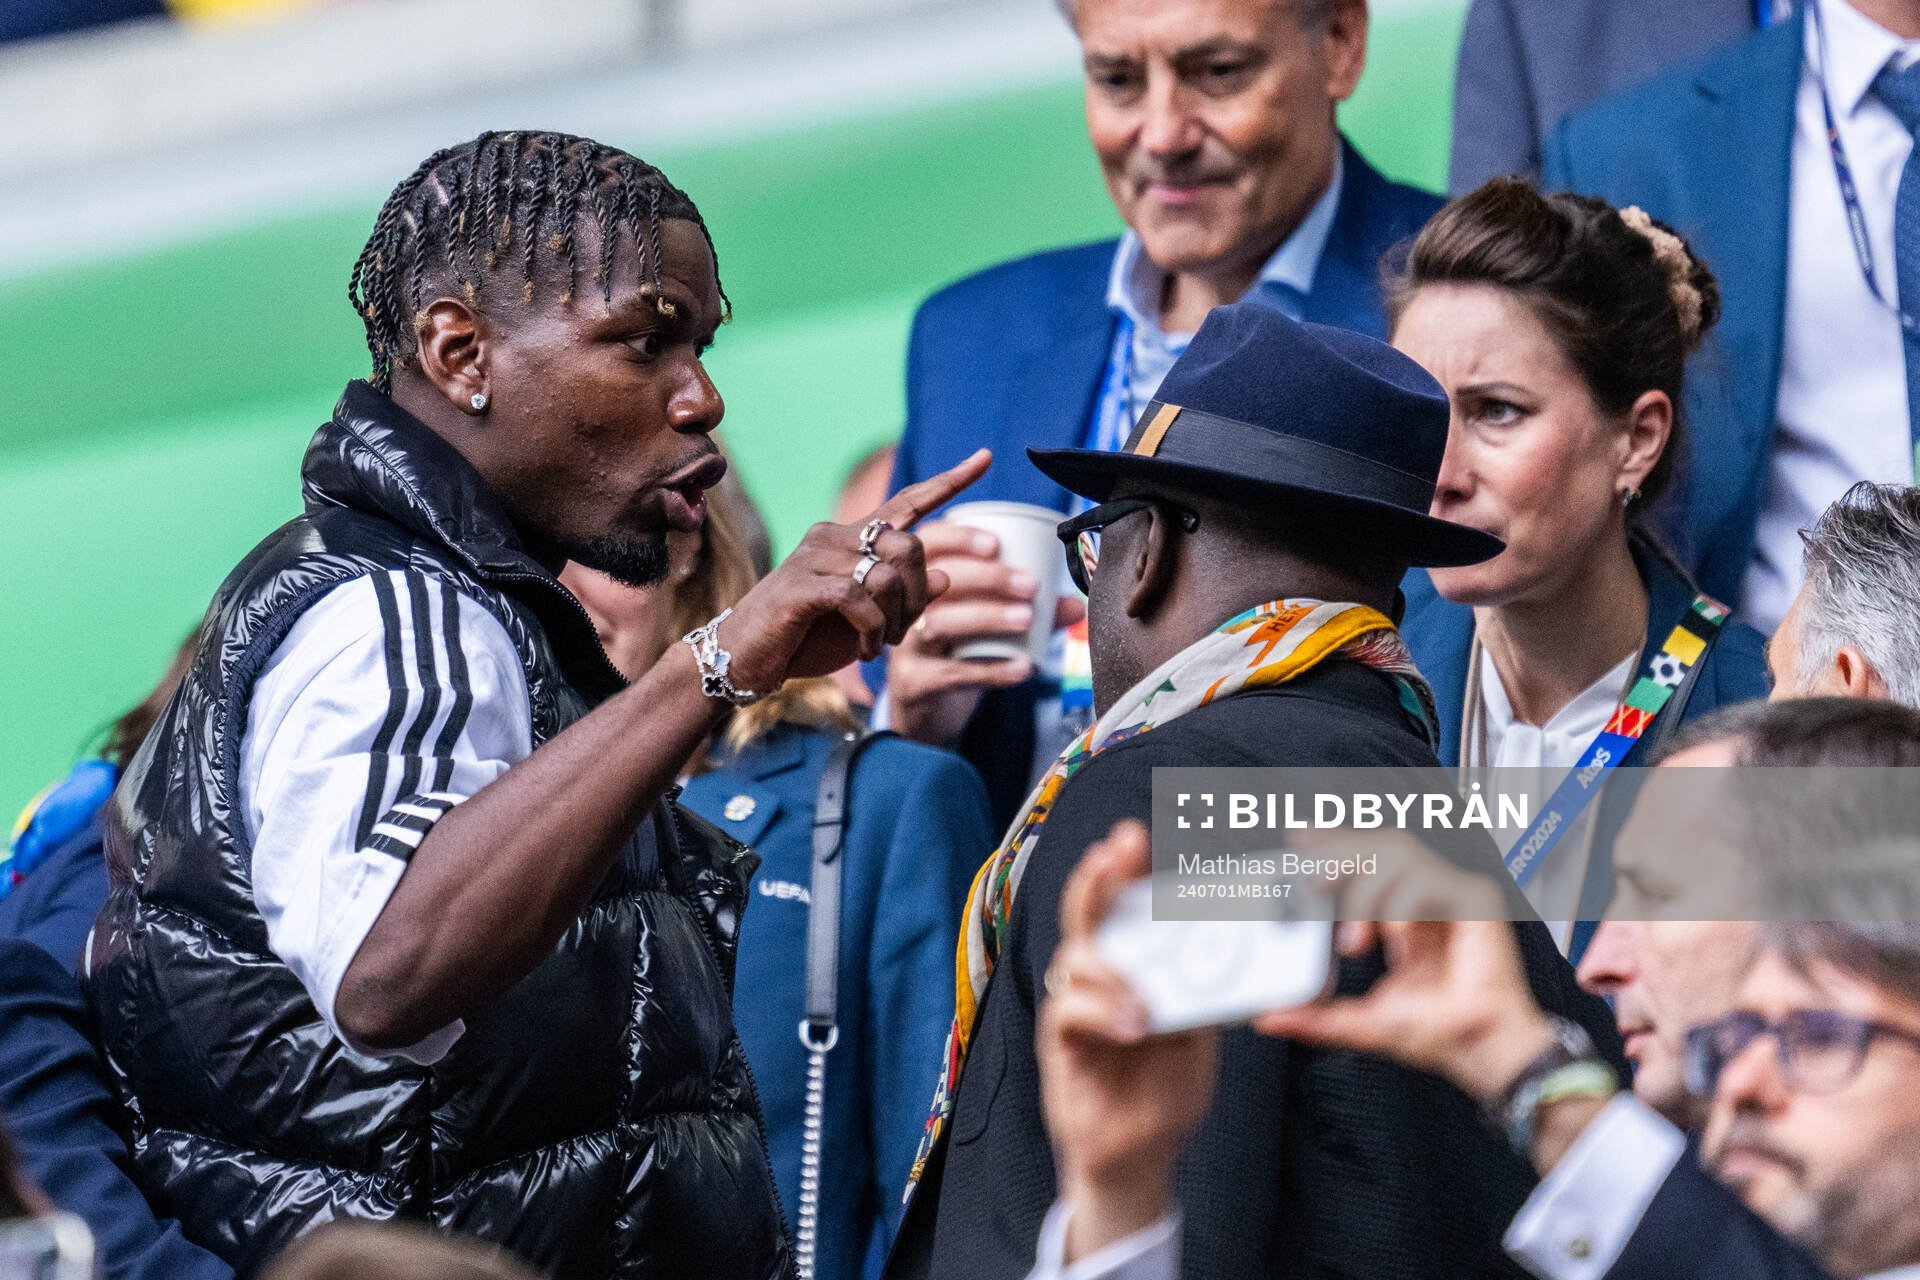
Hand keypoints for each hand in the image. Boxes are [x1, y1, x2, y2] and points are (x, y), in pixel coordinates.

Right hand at [715, 450, 990, 693]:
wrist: (743, 660)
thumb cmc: (805, 638)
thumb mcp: (867, 621)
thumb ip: (904, 599)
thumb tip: (946, 577)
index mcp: (850, 538)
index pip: (907, 502)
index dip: (949, 482)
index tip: (987, 457)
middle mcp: (833, 535)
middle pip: (909, 545)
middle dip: (919, 595)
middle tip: (903, 633)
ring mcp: (815, 556)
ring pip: (888, 574)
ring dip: (897, 620)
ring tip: (881, 644)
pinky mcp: (803, 584)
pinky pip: (861, 598)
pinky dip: (874, 630)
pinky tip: (867, 650)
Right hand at [887, 521, 1085, 745]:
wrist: (926, 708)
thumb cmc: (959, 650)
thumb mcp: (987, 625)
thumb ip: (1028, 610)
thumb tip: (1076, 604)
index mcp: (921, 579)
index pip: (928, 544)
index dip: (957, 538)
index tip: (997, 544)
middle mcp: (906, 608)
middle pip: (936, 581)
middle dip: (986, 578)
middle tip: (1029, 585)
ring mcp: (906, 647)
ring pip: (938, 624)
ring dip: (986, 617)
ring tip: (1026, 619)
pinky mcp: (913, 683)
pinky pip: (950, 674)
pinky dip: (991, 670)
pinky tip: (1023, 666)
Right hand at [1040, 821, 1215, 1261]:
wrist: (1142, 1155)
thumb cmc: (1165, 1090)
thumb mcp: (1197, 1034)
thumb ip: (1199, 995)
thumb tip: (1226, 954)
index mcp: (1131, 969)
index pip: (1122, 910)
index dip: (1123, 871)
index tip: (1134, 837)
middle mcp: (1096, 979)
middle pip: (1087, 916)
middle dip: (1100, 878)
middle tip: (1116, 850)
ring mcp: (1074, 1007)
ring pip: (1076, 958)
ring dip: (1114, 970)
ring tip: (1146, 1005)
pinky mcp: (1060, 1042)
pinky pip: (1069, 1009)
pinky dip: (1104, 1011)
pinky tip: (1133, 1026)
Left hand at [1250, 831, 1553, 1103]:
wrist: (1481, 1049)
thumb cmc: (1438, 1032)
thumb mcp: (1361, 1022)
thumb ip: (1315, 1017)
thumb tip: (1267, 1018)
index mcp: (1401, 914)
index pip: (1366, 856)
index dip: (1332, 840)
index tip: (1296, 839)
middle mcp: (1426, 896)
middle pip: (1377, 842)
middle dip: (1338, 852)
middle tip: (1312, 884)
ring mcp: (1450, 893)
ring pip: (1396, 852)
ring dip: (1364, 892)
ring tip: (1353, 942)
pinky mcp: (1475, 898)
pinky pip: (1425, 880)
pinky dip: (1399, 911)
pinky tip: (1396, 946)